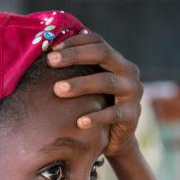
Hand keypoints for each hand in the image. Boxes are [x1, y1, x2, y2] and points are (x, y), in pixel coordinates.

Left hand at [47, 31, 142, 157]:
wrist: (116, 138)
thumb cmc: (97, 107)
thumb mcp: (89, 86)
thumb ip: (78, 69)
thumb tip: (46, 55)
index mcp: (117, 60)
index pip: (97, 41)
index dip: (74, 41)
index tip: (51, 49)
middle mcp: (128, 71)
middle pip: (103, 54)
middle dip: (74, 55)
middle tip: (51, 61)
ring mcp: (133, 92)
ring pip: (106, 82)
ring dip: (80, 84)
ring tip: (58, 89)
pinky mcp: (132, 115)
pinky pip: (113, 114)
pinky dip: (96, 117)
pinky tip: (79, 122)